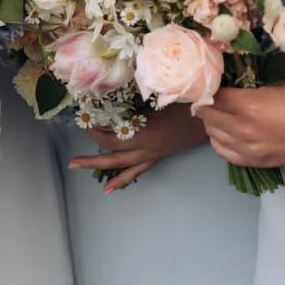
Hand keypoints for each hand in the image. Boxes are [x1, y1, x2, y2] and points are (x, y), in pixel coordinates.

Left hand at [69, 104, 205, 191]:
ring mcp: (152, 155)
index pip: (115, 137)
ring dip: (99, 166)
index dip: (97, 131)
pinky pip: (136, 171)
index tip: (84, 121)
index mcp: (148, 134)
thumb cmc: (189, 104)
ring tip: (78, 167)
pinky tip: (109, 188)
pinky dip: (122, 179)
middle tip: (72, 160)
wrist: (212, 120)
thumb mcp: (163, 98)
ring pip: (122, 166)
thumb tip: (115, 96)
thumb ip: (140, 101)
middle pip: (114, 155)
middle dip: (92, 158)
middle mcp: (148, 149)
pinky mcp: (157, 157)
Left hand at [196, 77, 284, 168]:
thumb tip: (233, 74)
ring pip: (212, 134)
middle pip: (206, 116)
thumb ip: (253, 80)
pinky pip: (224, 152)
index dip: (208, 86)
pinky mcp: (255, 162)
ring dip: (212, 121)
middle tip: (212, 94)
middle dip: (206, 103)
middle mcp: (244, 130)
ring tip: (220, 111)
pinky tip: (227, 131)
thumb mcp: (280, 81)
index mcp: (249, 106)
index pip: (211, 95)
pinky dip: (220, 140)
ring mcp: (248, 149)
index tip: (209, 80)